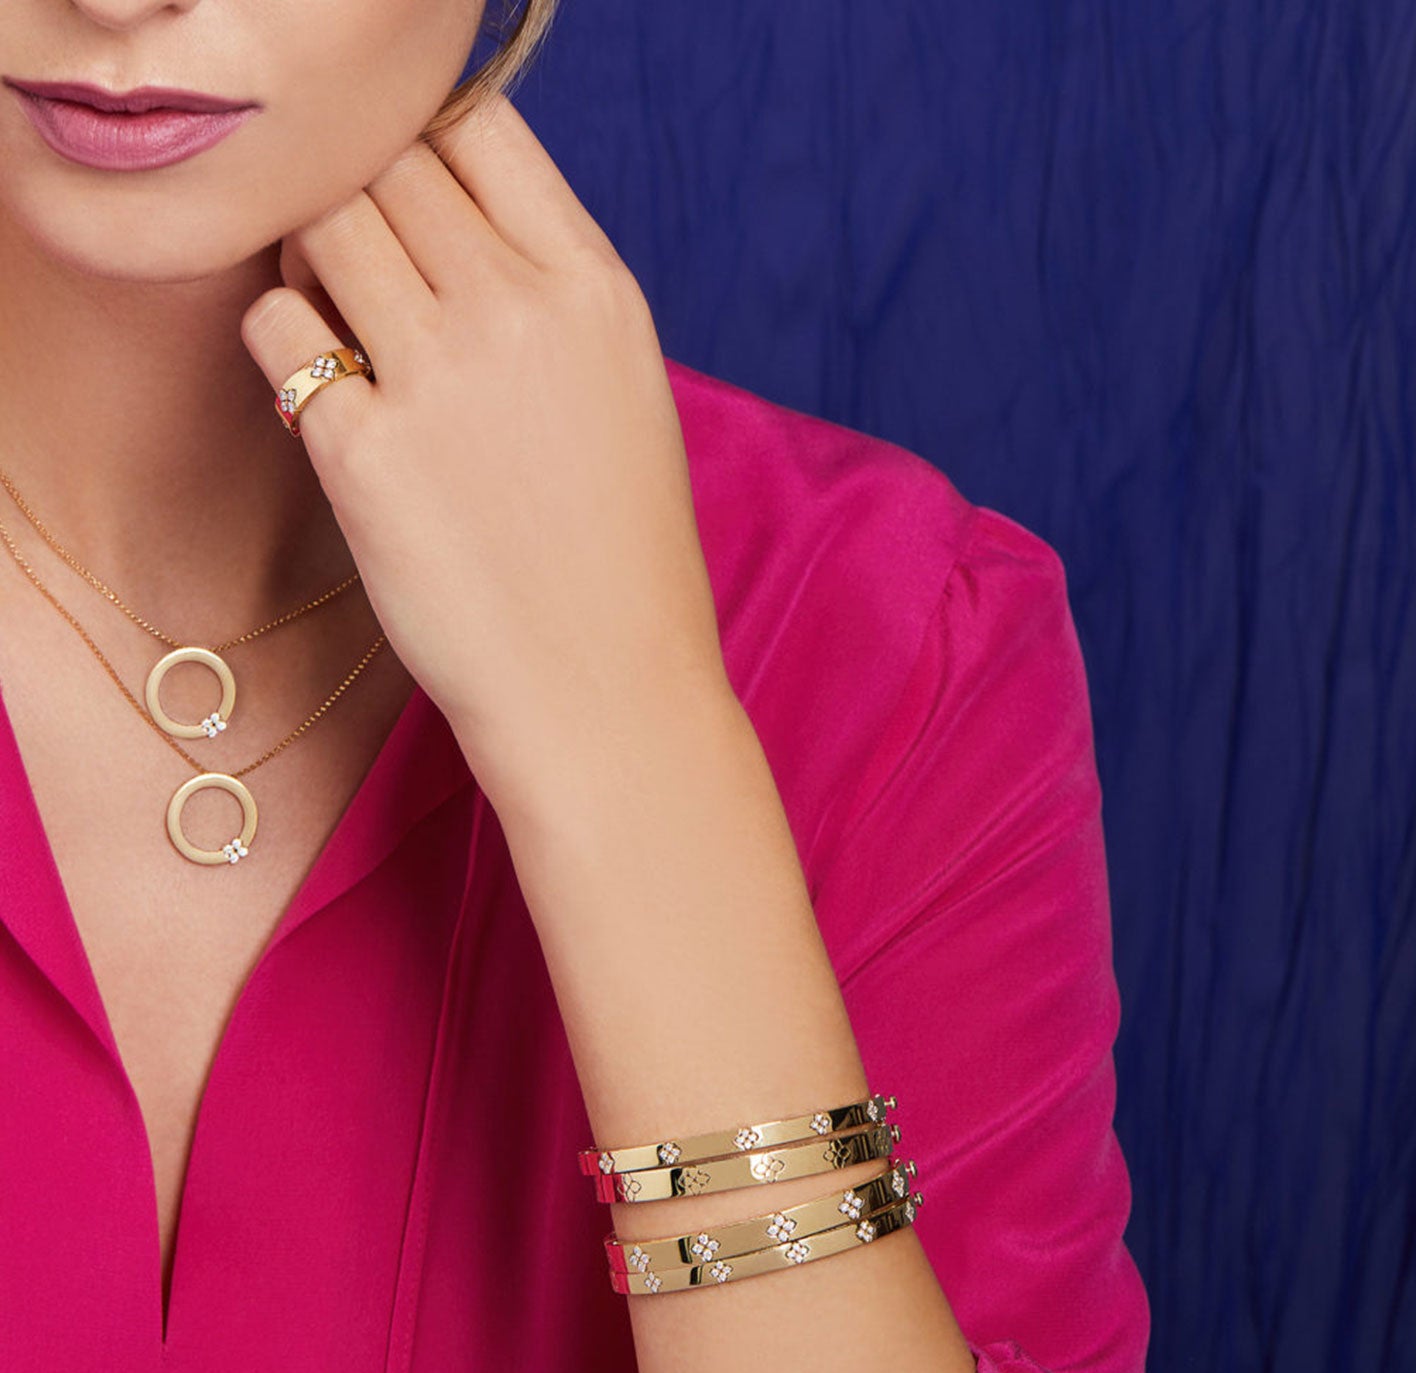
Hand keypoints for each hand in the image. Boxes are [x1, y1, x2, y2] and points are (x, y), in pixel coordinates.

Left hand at [239, 94, 730, 808]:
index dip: (427, 148)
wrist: (607, 689)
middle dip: (361, 204)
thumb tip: (443, 222)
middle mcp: (517, 311)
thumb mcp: (625, 393)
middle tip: (369, 280)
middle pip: (385, 163)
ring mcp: (438, 377)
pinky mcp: (363, 452)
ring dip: (312, 263)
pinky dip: (283, 347)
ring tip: (344, 335)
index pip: (478, 124)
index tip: (419, 207)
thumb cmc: (619, 554)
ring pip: (320, 226)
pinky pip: (275, 328)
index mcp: (596, 289)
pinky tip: (325, 401)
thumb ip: (547, 293)